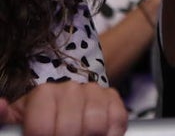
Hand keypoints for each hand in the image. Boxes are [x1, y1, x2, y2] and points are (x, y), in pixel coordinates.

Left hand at [1, 83, 126, 135]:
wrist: (60, 111)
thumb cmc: (35, 123)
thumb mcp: (16, 122)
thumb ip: (4, 117)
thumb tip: (0, 105)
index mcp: (43, 94)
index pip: (42, 129)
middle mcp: (70, 88)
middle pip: (70, 130)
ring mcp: (94, 92)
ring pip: (95, 126)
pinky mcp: (113, 98)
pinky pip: (117, 121)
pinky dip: (109, 135)